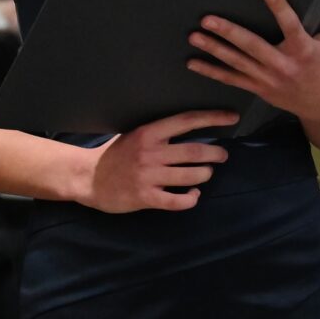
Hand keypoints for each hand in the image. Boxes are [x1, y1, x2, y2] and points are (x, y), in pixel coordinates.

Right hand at [82, 109, 237, 213]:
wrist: (88, 178)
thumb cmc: (114, 155)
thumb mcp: (134, 135)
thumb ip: (158, 133)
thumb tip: (190, 128)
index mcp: (148, 133)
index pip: (186, 121)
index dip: (212, 118)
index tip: (231, 117)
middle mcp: (150, 153)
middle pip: (195, 151)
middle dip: (215, 153)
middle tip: (222, 155)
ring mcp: (148, 176)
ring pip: (190, 177)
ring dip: (204, 175)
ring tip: (206, 173)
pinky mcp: (145, 197)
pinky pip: (177, 201)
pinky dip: (190, 199)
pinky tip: (193, 196)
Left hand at [186, 0, 319, 123]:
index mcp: (303, 50)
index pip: (291, 26)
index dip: (280, 9)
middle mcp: (282, 65)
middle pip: (252, 46)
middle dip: (228, 32)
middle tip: (208, 19)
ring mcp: (267, 78)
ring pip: (237, 62)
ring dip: (214, 49)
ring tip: (195, 37)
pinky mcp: (257, 87)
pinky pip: (230, 79)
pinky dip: (211, 71)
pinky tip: (193, 62)